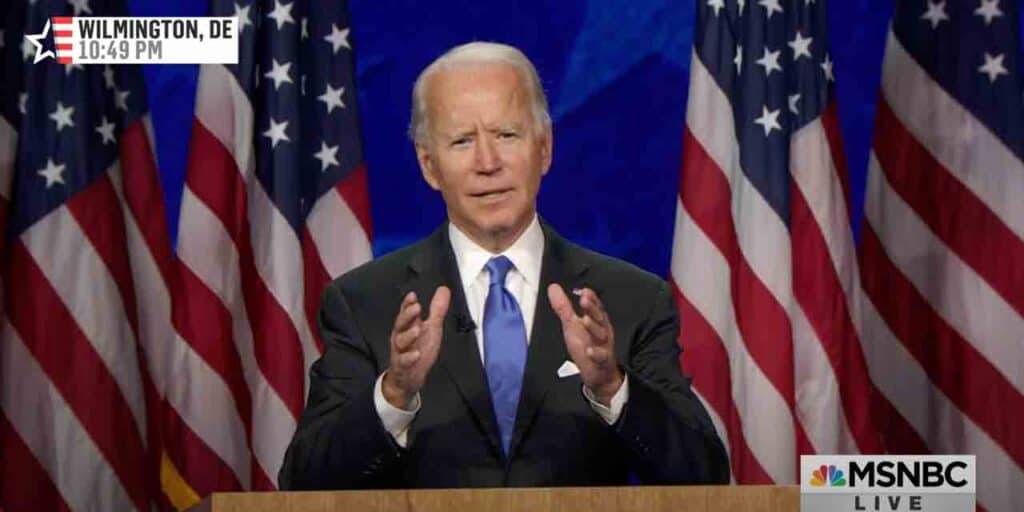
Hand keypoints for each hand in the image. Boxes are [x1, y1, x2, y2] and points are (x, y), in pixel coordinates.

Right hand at [381, 286, 450, 408]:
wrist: (408, 378)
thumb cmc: (419, 348)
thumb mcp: (431, 328)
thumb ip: (436, 310)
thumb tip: (443, 289)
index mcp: (408, 326)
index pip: (406, 312)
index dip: (408, 304)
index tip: (413, 295)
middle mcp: (401, 337)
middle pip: (401, 324)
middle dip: (408, 315)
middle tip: (416, 307)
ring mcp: (400, 351)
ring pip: (401, 342)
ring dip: (409, 335)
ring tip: (417, 329)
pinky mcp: (402, 367)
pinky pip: (403, 361)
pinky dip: (409, 358)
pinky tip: (416, 354)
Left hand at [547, 284, 622, 404]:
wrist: (599, 374)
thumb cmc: (586, 345)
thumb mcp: (572, 325)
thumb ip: (563, 307)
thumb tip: (553, 287)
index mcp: (596, 321)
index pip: (595, 307)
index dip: (591, 299)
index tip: (585, 291)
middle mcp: (602, 331)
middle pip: (599, 318)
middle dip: (592, 309)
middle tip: (584, 300)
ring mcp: (604, 346)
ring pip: (601, 335)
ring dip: (593, 327)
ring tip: (585, 320)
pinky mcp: (602, 362)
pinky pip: (601, 357)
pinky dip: (596, 354)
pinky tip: (589, 351)